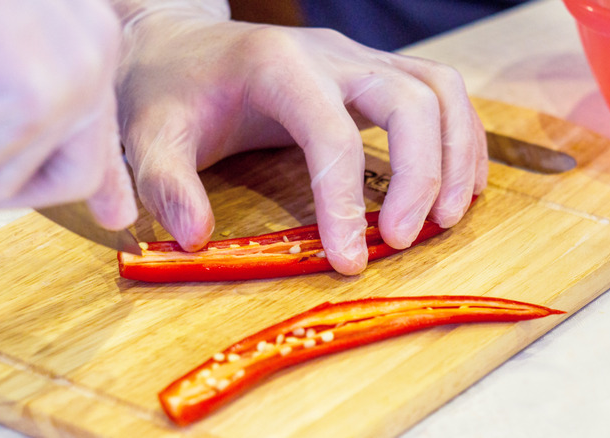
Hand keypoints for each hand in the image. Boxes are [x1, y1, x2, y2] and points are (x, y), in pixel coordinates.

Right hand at [0, 0, 136, 228]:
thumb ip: (20, 117)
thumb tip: (78, 190)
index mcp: (83, 44)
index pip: (102, 131)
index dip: (107, 179)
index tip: (117, 215)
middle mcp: (91, 61)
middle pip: (74, 178)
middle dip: (5, 182)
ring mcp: (69, 82)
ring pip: (0, 181)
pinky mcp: (30, 100)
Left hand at [116, 11, 486, 273]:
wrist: (183, 44)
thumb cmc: (169, 91)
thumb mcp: (151, 137)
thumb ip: (166, 185)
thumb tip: (196, 239)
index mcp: (276, 66)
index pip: (332, 134)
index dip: (345, 202)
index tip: (348, 260)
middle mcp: (330, 53)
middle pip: (409, 101)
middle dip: (421, 175)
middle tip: (405, 239)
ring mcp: (357, 56)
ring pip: (439, 90)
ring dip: (455, 155)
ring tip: (447, 218)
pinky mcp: (372, 69)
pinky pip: (438, 91)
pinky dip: (458, 137)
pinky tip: (456, 183)